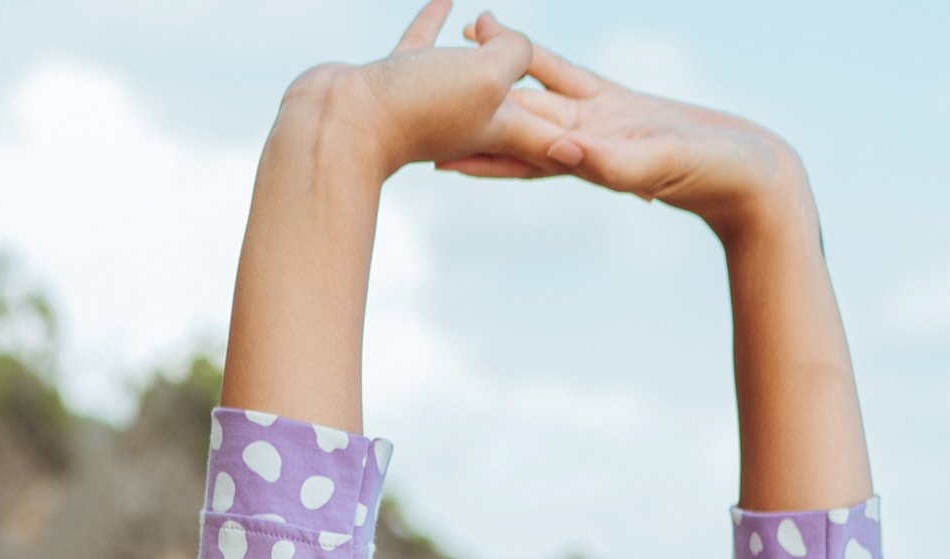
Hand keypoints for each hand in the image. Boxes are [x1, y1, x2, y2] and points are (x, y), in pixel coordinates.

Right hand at [287, 1, 561, 184]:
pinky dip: (434, 20)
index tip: (609, 148)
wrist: (339, 127)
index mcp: (501, 128)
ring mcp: (430, 100)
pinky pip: (423, 42)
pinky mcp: (395, 79)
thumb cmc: (418, 106)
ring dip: (479, 43)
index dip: (580, 138)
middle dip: (532, 84)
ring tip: (483, 19)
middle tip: (555, 77)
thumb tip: (505, 41)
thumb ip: (515, 52)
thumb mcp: (488, 75)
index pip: (553, 134)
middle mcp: (469, 120)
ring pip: (466, 67)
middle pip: (514, 99)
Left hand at [445, 17, 803, 233]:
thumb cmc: (714, 179)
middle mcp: (584, 145)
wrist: (753, 180)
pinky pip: (567, 76)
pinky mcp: (620, 105)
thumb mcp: (660, 168)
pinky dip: (537, 59)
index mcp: (588, 161)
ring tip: (458, 41)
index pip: (523, 152)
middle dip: (472, 111)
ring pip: (535, 92)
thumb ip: (613, 163)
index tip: (433, 146)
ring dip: (496, 72)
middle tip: (423, 92)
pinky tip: (511, 41)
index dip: (479, 148)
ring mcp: (600, 123)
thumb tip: (563, 152)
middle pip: (516, 123)